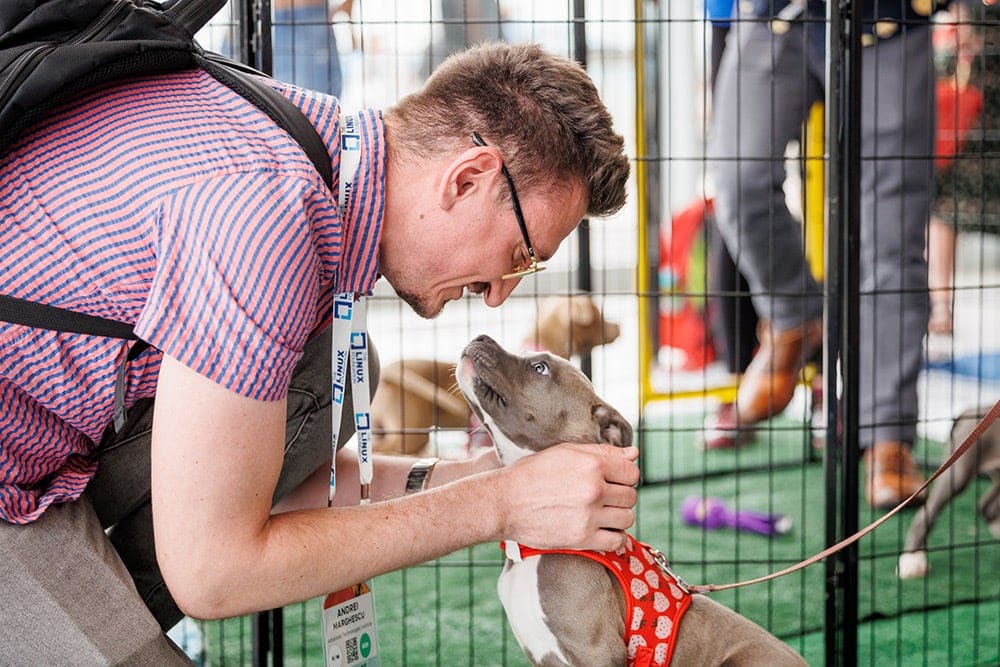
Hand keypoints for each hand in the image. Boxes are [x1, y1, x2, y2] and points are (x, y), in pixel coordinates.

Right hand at [495, 443, 639, 551]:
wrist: (504, 502)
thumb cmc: (532, 474)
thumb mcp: (565, 453)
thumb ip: (601, 452)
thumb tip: (634, 454)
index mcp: (591, 465)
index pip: (632, 471)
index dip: (624, 475)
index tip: (613, 479)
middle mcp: (594, 489)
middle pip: (630, 495)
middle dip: (620, 495)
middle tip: (603, 497)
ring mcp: (589, 516)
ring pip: (627, 518)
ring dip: (618, 516)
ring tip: (601, 513)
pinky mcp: (582, 539)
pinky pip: (617, 541)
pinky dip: (614, 538)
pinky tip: (602, 530)